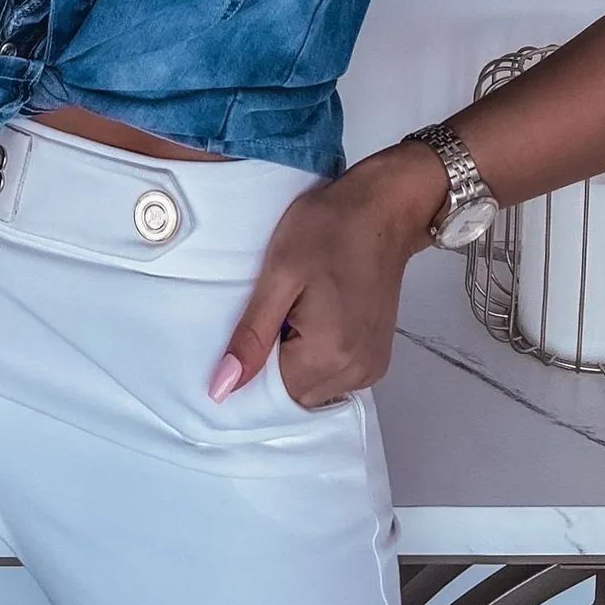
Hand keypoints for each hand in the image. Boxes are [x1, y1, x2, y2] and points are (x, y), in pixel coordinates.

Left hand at [207, 141, 447, 408]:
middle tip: (274, 309)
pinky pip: (336, 373)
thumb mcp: (279, 274)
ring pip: (315, 385)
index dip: (254, 365)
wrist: (383, 208)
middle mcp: (356, 373)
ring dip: (297, 357)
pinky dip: (318, 353)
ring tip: (296, 308)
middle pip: (296, 393)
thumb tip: (222, 388)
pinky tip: (315, 313)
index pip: (273, 396)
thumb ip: (252, 335)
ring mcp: (372, 366)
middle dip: (276, 361)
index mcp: (329, 356)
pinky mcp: (378, 355)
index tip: (250, 328)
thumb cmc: (328, 229)